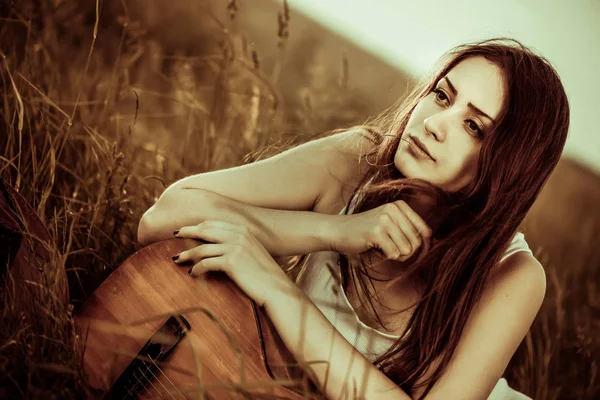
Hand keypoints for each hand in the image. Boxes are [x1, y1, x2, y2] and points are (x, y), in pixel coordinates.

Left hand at [172, 220, 293, 306]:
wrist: (277, 289)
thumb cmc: (264, 275)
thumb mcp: (253, 253)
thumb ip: (239, 245)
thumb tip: (218, 247)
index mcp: (243, 230)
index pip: (213, 223)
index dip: (197, 225)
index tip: (187, 229)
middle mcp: (239, 235)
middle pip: (205, 230)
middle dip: (187, 231)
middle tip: (175, 236)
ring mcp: (235, 247)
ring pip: (202, 248)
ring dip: (186, 254)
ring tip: (177, 259)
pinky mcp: (231, 262)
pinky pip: (206, 263)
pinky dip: (196, 268)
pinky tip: (192, 273)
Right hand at [329, 200, 431, 261]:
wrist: (337, 231)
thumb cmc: (365, 232)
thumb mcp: (389, 224)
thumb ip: (409, 230)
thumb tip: (432, 242)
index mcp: (400, 206)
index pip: (425, 231)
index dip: (419, 245)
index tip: (405, 249)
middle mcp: (394, 209)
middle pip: (416, 242)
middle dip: (405, 252)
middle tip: (390, 249)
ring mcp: (385, 219)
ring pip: (406, 250)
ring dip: (394, 254)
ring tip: (381, 246)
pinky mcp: (376, 231)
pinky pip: (394, 253)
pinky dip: (385, 256)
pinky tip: (374, 247)